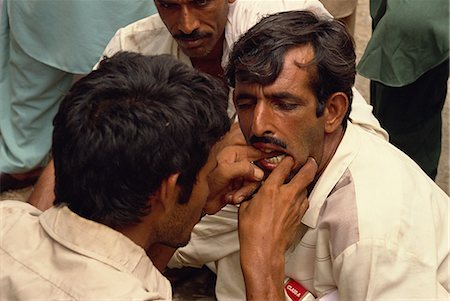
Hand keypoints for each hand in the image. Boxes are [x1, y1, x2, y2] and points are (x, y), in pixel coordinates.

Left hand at [203, 144, 264, 214]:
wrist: (198, 202)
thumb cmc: (203, 183)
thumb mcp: (224, 172)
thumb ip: (243, 168)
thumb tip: (259, 172)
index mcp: (233, 150)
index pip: (255, 146)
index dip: (266, 151)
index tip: (274, 158)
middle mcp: (237, 159)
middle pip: (259, 164)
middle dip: (254, 177)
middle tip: (248, 184)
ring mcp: (239, 172)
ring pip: (256, 178)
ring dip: (247, 189)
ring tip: (235, 195)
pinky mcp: (240, 184)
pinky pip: (250, 188)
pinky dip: (243, 195)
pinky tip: (233, 197)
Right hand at [238, 157, 316, 299]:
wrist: (263, 250)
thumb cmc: (252, 231)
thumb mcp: (245, 207)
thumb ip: (253, 195)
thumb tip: (255, 192)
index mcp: (271, 189)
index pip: (284, 166)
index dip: (287, 160)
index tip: (288, 158)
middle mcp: (286, 195)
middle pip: (305, 173)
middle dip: (309, 164)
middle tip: (310, 161)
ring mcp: (296, 206)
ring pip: (306, 188)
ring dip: (304, 183)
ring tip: (302, 180)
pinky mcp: (299, 216)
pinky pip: (304, 202)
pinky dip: (302, 197)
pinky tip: (297, 198)